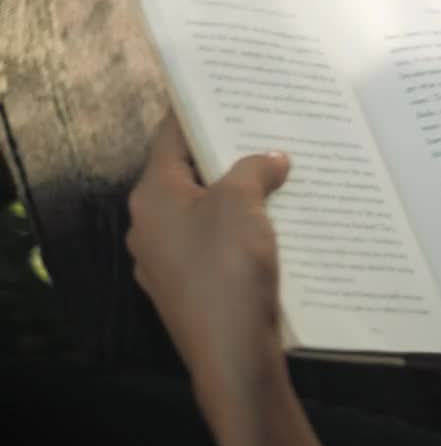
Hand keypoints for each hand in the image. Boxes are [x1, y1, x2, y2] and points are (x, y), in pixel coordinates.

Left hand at [126, 114, 289, 402]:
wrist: (232, 356)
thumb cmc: (227, 270)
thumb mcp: (242, 204)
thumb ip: (253, 170)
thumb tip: (270, 159)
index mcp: (153, 196)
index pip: (171, 136)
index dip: (198, 109)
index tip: (228, 89)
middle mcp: (151, 226)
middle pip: (191, 174)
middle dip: (231, 155)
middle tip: (270, 130)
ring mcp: (170, 261)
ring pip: (208, 212)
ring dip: (242, 195)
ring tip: (284, 176)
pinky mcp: (193, 289)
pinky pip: (218, 246)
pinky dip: (245, 231)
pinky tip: (280, 227)